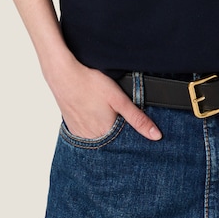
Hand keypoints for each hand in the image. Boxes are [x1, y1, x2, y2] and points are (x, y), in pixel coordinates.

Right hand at [43, 51, 161, 140]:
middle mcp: (91, 138)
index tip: (134, 129)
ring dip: (105, 132)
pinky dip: (93, 128)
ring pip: (99, 138)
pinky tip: (94, 115)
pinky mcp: (72, 127)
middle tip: (116, 115)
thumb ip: (138, 119)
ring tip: (105, 114)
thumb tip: (156, 136)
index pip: (124, 144)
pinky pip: (87, 133)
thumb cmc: (89, 83)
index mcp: (105, 134)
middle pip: (111, 142)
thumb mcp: (119, 99)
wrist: (62, 73)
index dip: (132, 137)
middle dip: (118, 136)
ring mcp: (79, 133)